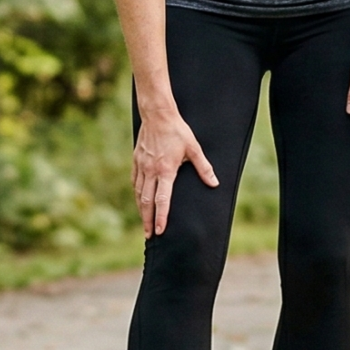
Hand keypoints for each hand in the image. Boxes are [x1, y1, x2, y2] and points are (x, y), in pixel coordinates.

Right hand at [132, 107, 217, 236]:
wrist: (157, 115)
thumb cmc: (177, 131)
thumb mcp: (194, 148)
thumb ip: (204, 168)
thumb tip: (215, 183)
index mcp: (166, 171)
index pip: (162, 200)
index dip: (161, 217)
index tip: (160, 231)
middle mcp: (151, 171)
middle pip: (147, 202)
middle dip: (148, 220)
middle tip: (149, 235)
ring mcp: (142, 166)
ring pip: (139, 193)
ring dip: (141, 209)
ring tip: (144, 222)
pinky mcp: (136, 160)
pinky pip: (134, 181)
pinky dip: (136, 193)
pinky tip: (139, 200)